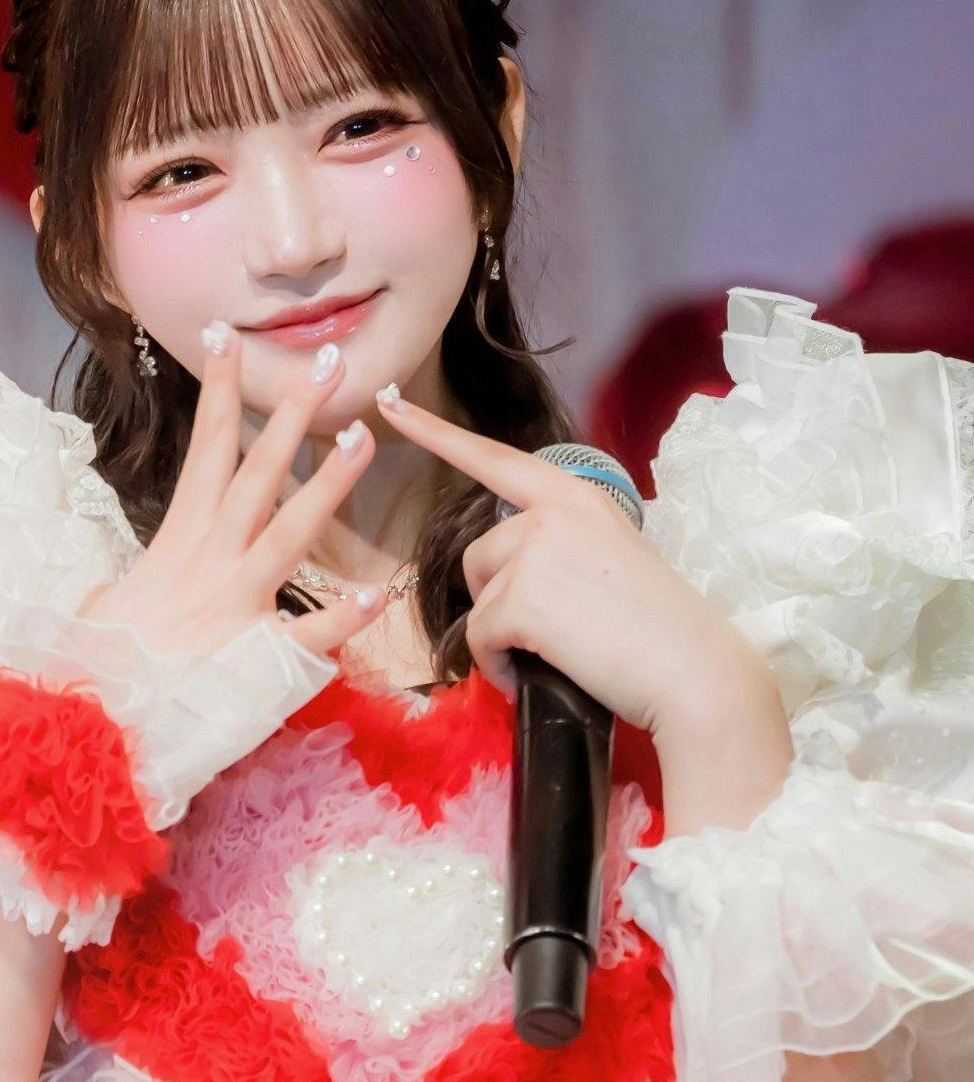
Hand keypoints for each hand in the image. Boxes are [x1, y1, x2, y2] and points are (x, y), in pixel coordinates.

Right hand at [84, 329, 386, 667]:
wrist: (94, 723)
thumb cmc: (102, 665)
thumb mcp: (114, 602)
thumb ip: (141, 576)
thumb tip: (134, 573)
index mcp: (178, 541)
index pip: (204, 450)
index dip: (219, 392)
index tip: (230, 338)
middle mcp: (209, 559)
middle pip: (255, 472)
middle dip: (291, 414)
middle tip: (328, 364)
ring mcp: (233, 603)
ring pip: (288, 531)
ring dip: (327, 484)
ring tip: (363, 439)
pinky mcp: (253, 655)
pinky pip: (305, 632)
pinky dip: (341, 616)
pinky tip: (376, 595)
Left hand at [374, 389, 776, 739]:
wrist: (692, 671)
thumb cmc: (659, 628)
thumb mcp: (614, 558)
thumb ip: (565, 547)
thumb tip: (522, 577)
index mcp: (575, 496)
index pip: (493, 458)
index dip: (435, 433)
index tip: (389, 403)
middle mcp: (552, 512)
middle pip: (480, 553)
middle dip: (495, 599)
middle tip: (543, 634)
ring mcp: (535, 550)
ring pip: (480, 596)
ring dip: (500, 636)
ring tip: (548, 657)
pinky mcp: (521, 598)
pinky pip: (480, 637)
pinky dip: (498, 667)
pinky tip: (533, 677)